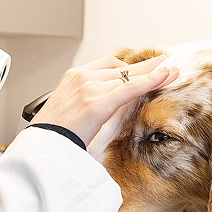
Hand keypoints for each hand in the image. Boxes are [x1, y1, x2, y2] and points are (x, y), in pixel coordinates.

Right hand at [32, 54, 176, 145]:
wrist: (39, 148)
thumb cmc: (51, 134)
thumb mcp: (66, 110)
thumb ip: (84, 102)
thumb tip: (100, 110)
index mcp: (72, 77)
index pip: (108, 64)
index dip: (129, 65)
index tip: (142, 67)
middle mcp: (81, 78)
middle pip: (122, 68)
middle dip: (147, 66)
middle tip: (164, 63)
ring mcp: (89, 89)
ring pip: (129, 77)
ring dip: (154, 74)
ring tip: (171, 72)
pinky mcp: (97, 104)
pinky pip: (130, 89)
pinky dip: (150, 81)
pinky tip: (164, 77)